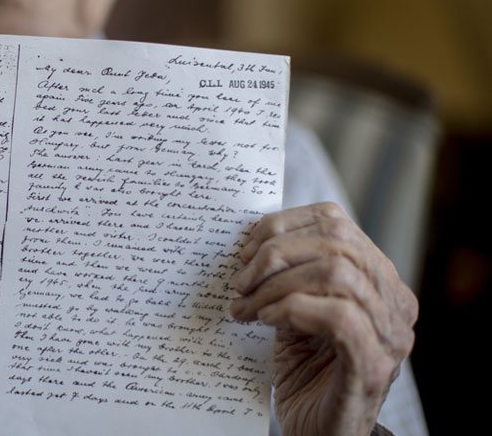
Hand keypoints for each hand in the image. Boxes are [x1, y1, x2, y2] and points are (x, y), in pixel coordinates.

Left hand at [229, 202, 417, 435]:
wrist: (319, 434)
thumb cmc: (306, 371)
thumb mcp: (295, 310)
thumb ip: (288, 274)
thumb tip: (249, 240)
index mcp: (379, 279)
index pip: (335, 221)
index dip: (283, 224)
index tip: (245, 247)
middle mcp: (395, 303)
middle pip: (336, 242)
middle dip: (275, 253)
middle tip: (240, 281)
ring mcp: (390, 336)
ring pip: (337, 273)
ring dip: (277, 284)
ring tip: (248, 306)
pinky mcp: (374, 367)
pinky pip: (339, 316)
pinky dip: (294, 309)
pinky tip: (267, 321)